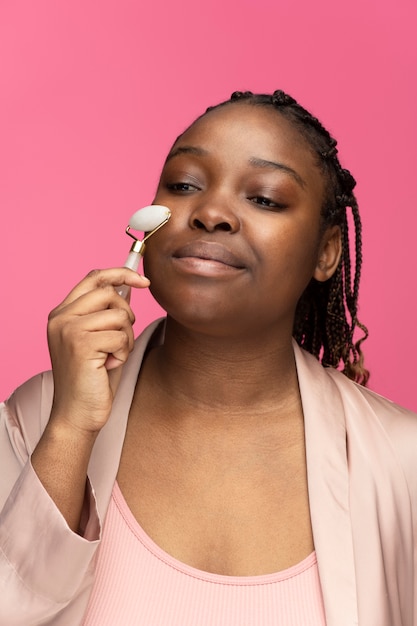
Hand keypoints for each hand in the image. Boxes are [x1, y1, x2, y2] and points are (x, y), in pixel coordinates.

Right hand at [47, 268, 149, 435]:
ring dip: (125, 339)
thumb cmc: (92, 379)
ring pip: (119, 316)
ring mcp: (68, 328)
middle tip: (120, 341)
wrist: (77, 414)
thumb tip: (127, 287)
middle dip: (126, 316)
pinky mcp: (81, 343)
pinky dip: (123, 353)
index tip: (144, 280)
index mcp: (62, 313)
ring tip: (111, 357)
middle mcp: (61, 317)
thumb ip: (108, 313)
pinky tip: (109, 366)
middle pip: (109, 293)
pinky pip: (121, 336)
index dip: (121, 273)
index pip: (93, 277)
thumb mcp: (100, 340)